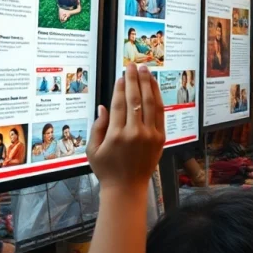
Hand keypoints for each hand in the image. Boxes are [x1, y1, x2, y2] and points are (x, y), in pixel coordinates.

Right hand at [87, 64, 165, 193]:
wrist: (126, 187)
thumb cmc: (106, 169)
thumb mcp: (92, 149)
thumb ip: (98, 126)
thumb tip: (104, 106)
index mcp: (116, 135)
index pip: (120, 104)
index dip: (121, 88)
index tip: (121, 75)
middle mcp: (134, 133)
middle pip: (136, 100)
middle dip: (134, 80)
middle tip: (132, 65)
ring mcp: (150, 135)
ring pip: (150, 103)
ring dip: (148, 84)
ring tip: (145, 70)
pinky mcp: (160, 138)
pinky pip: (159, 113)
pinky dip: (157, 98)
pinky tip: (153, 87)